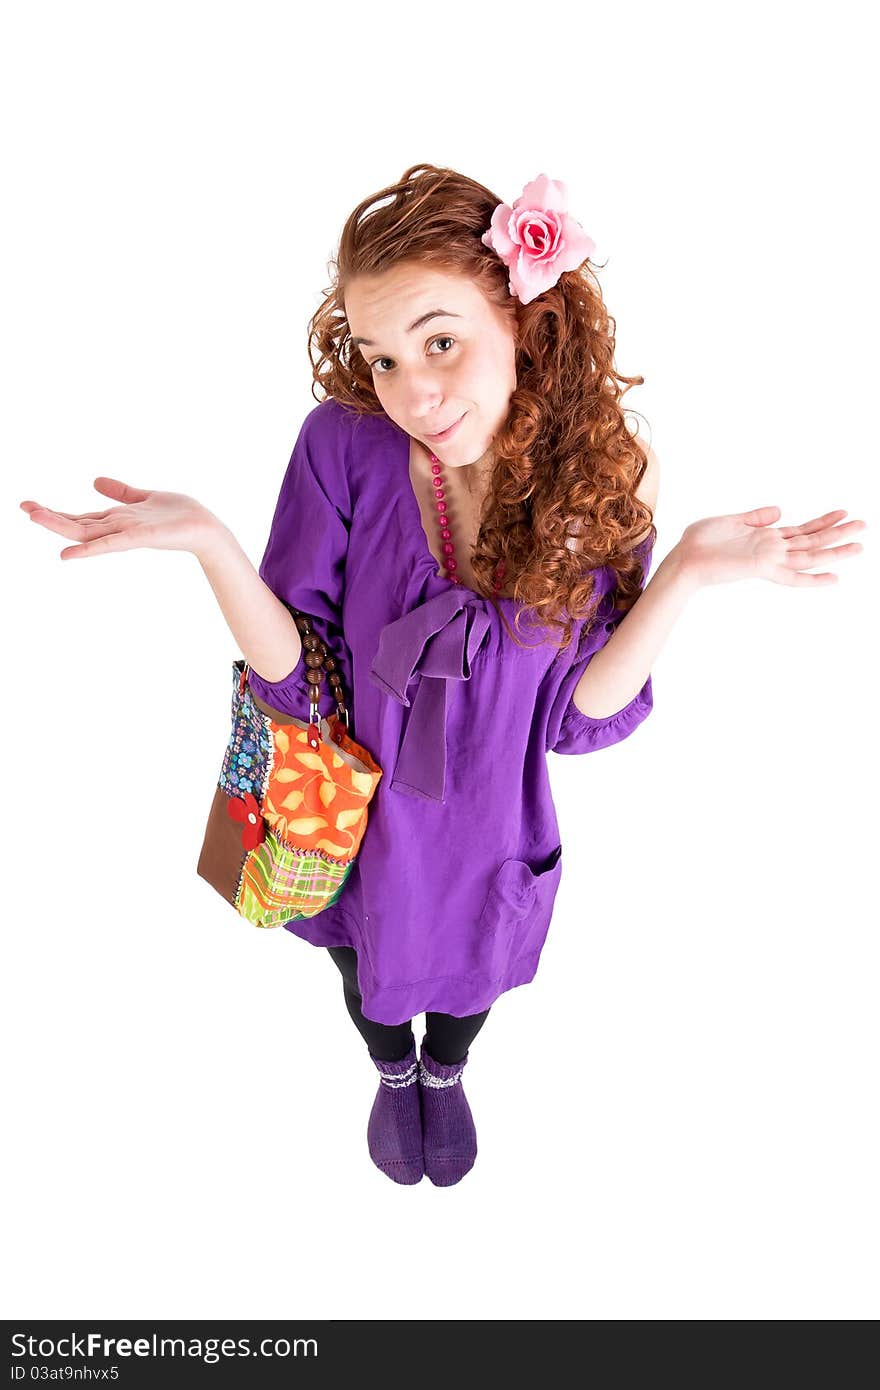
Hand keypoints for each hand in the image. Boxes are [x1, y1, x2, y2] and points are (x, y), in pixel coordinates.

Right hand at [19, 477, 224, 560]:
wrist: (207, 528)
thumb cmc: (181, 515)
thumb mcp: (145, 495)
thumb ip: (121, 491)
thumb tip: (94, 480)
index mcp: (116, 519)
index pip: (79, 516)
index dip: (54, 511)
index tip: (29, 505)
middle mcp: (117, 528)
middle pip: (76, 524)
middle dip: (49, 517)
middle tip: (23, 508)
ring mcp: (126, 534)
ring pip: (86, 532)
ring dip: (60, 526)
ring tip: (34, 518)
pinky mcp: (139, 538)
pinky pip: (110, 544)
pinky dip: (89, 549)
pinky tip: (68, 554)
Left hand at [675, 507, 866, 587]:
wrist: (684, 560)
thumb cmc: (700, 542)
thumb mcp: (732, 520)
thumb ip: (757, 517)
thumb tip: (780, 510)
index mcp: (767, 538)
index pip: (802, 530)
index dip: (823, 521)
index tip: (843, 513)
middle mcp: (772, 550)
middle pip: (813, 540)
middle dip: (839, 533)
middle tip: (865, 525)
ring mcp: (769, 560)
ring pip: (810, 555)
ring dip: (835, 551)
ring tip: (860, 545)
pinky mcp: (762, 567)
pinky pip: (792, 575)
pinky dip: (813, 578)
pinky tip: (834, 577)